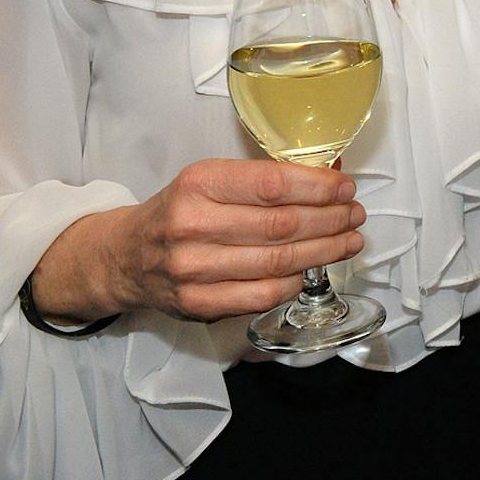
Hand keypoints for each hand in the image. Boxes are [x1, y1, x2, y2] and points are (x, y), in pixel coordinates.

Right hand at [31, 158, 364, 322]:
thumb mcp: (209, 180)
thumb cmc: (179, 212)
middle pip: (282, 225)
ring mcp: (193, 269)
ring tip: (349, 241)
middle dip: (331, 220)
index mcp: (198, 184)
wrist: (124, 256)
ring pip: (277, 262)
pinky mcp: (197, 303)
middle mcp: (192, 225)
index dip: (319, 187)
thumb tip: (328, 175)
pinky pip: (261, 295)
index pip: (273, 184)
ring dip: (324, 252)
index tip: (346, 187)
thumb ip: (262, 180)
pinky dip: (295, 282)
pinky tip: (313, 270)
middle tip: (355, 215)